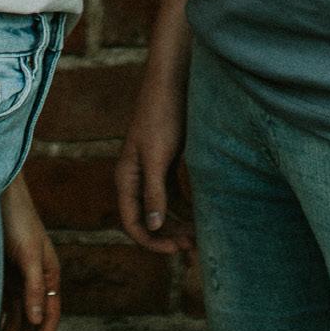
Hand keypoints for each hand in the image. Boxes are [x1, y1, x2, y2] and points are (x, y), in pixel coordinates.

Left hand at [0, 175, 60, 330]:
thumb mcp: (29, 253)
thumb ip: (34, 286)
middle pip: (33, 319)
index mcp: (49, 273)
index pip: (49, 315)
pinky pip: (4, 304)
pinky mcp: (4, 273)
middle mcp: (37, 278)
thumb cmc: (18, 220)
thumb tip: (37, 320)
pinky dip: (0, 320)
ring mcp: (20, 277)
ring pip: (18, 315)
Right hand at [116, 64, 193, 254]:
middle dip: (169, 235)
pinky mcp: (168, 163)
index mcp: (126, 177)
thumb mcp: (158, 155)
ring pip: (163, 209)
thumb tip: (153, 226)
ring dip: (179, 224)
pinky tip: (203, 216)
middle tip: (194, 246)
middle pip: (148, 219)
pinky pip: (175, 195)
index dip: (152, 241)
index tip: (176, 249)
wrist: (174, 81)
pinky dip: (186, 208)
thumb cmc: (162, 115)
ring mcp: (152, 171)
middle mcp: (136, 178)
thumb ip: (154, 191)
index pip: (133, 222)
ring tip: (200, 236)